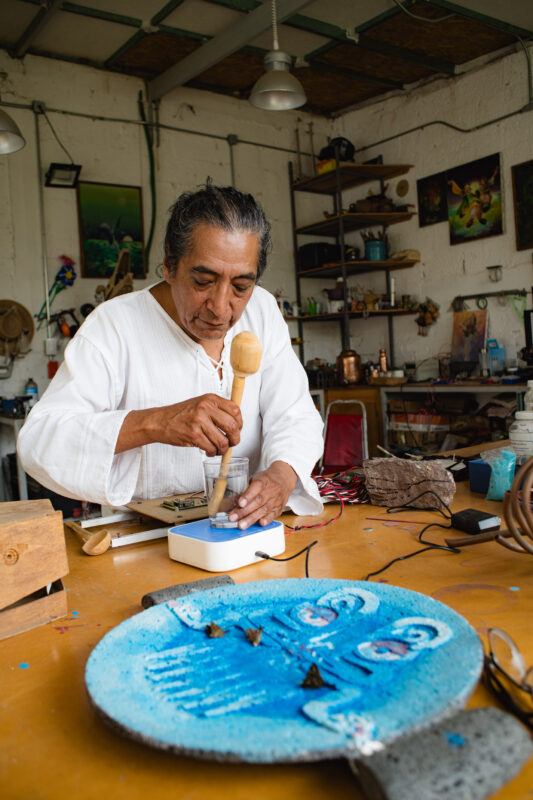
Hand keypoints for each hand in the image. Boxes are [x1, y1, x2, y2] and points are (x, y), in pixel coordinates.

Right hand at [116, 394, 241, 455]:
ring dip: (223, 449)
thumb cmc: (182, 414)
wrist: (160, 421)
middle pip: (233, 426)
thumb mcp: (201, 404)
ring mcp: (199, 421)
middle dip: (235, 439)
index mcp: (210, 399)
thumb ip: (218, 410)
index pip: (235, 410)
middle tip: (231, 443)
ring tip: (217, 449)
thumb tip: (236, 423)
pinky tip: (208, 450)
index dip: (240, 423)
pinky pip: (211, 448)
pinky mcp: (193, 434)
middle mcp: (206, 407)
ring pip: (223, 441)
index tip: (236, 430)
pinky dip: (212, 452)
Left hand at [228, 461, 296, 528]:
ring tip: (241, 525)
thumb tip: (232, 501)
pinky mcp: (279, 508)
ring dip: (252, 519)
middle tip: (233, 518)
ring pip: (264, 510)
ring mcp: (275, 500)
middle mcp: (270, 491)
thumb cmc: (266, 480)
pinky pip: (273, 515)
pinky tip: (260, 524)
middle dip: (244, 511)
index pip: (255, 488)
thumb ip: (245, 489)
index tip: (240, 503)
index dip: (247, 496)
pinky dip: (267, 520)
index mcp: (263, 481)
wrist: (283, 480)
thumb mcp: (254, 479)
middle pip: (257, 502)